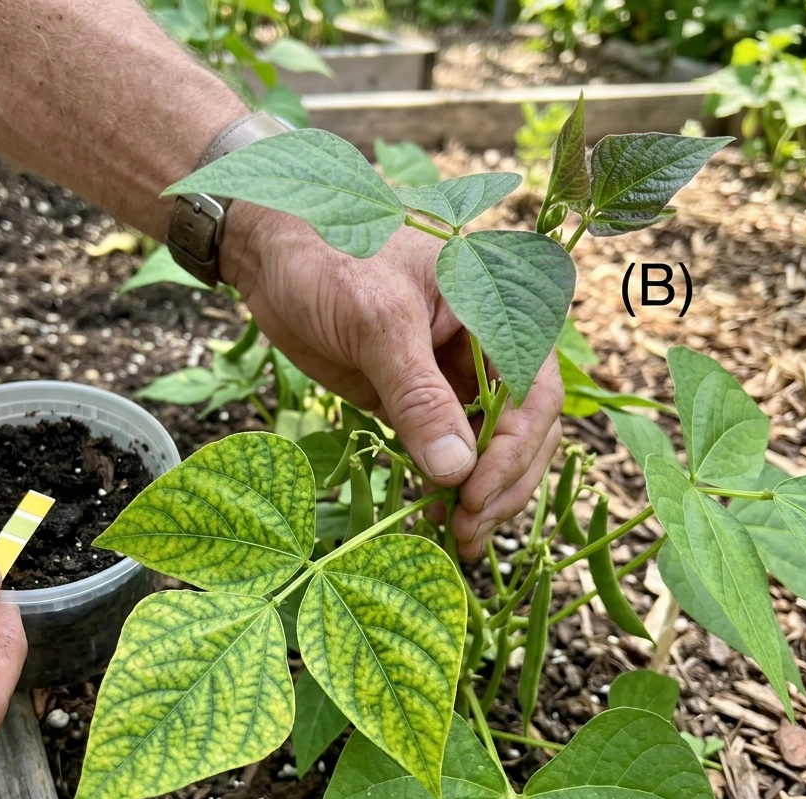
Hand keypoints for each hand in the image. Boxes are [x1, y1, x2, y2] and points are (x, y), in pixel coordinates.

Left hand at [222, 208, 563, 559]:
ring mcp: (454, 378)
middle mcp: (490, 347)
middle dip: (502, 484)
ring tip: (458, 539)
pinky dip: (445, 485)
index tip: (475, 495)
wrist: (273, 253)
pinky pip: (446, 450)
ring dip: (480, 495)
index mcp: (502, 309)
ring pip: (489, 448)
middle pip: (523, 430)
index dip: (514, 451)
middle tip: (468, 533)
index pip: (533, 393)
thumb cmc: (330, 257)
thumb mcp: (377, 320)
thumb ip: (417, 395)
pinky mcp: (417, 401)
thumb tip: (456, 473)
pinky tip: (432, 516)